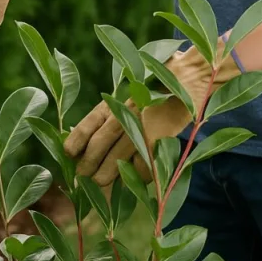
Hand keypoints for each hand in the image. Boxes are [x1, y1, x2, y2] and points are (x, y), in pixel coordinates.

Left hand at [63, 44, 240, 185]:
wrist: (194, 76)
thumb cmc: (159, 85)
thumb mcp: (131, 93)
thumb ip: (114, 112)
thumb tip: (91, 136)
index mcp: (117, 100)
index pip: (90, 121)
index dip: (77, 138)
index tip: (67, 153)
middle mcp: (127, 111)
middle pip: (101, 143)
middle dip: (89, 163)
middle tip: (81, 178)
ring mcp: (144, 124)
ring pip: (120, 156)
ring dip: (108, 173)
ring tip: (98, 184)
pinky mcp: (162, 136)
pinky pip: (145, 163)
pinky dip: (137, 175)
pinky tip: (131, 182)